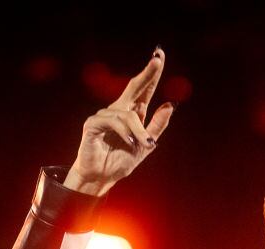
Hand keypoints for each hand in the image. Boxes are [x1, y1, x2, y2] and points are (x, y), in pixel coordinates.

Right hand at [64, 48, 174, 194]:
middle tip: (158, 59)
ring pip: (129, 115)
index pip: (144, 91)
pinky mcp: (93, 123)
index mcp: (133, 114)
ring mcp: (105, 115)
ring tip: (143, 144)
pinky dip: (124, 132)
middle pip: (135, 87)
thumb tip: (171, 104)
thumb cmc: (121, 161)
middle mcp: (119, 110)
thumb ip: (157, 126)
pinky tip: (128, 142)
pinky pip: (113, 122)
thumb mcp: (146, 146)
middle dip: (147, 74)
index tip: (160, 56)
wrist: (102, 177)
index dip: (151, 74)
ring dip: (139, 131)